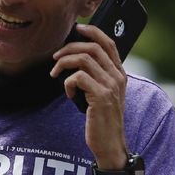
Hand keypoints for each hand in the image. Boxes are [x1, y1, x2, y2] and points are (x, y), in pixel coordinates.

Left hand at [52, 24, 128, 169]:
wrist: (110, 145)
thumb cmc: (102, 121)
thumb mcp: (103, 95)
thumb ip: (97, 77)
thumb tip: (76, 59)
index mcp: (120, 74)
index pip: (109, 43)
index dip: (92, 31)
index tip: (76, 29)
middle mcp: (118, 77)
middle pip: (92, 47)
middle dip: (69, 48)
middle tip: (56, 57)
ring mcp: (110, 86)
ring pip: (83, 59)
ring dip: (63, 63)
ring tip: (55, 73)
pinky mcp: (101, 97)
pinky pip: (78, 77)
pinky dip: (68, 83)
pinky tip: (69, 95)